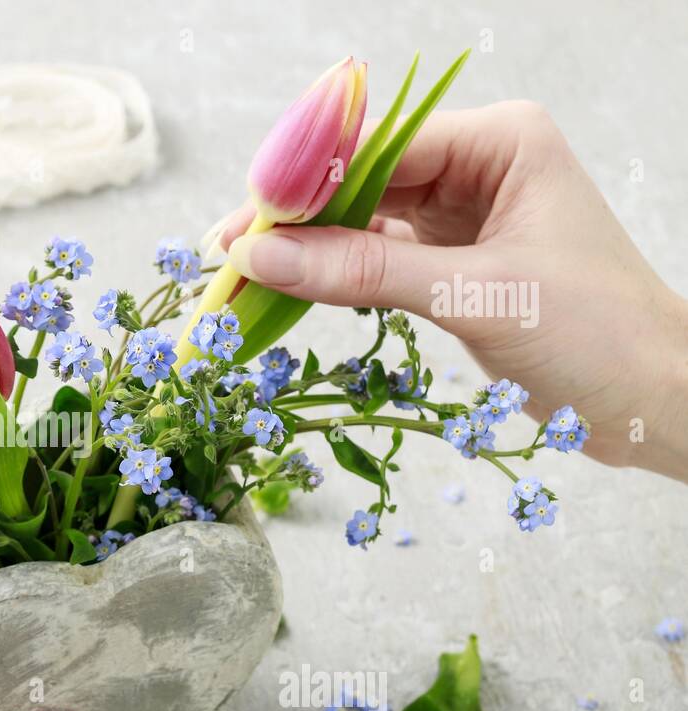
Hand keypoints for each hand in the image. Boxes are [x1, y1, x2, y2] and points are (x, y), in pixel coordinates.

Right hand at [221, 101, 687, 479]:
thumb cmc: (593, 334)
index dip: (306, 182)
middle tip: (229, 253)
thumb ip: (363, 272)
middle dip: (297, 219)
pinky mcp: (453, 264)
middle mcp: (478, 168)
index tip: (245, 221)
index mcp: (500, 143)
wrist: (651, 402)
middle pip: (363, 180)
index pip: (379, 146)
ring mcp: (464, 217)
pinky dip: (336, 279)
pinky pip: (377, 260)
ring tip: (245, 276)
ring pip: (364, 222)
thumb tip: (263, 257)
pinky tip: (291, 291)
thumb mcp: (472, 296)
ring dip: (309, 251)